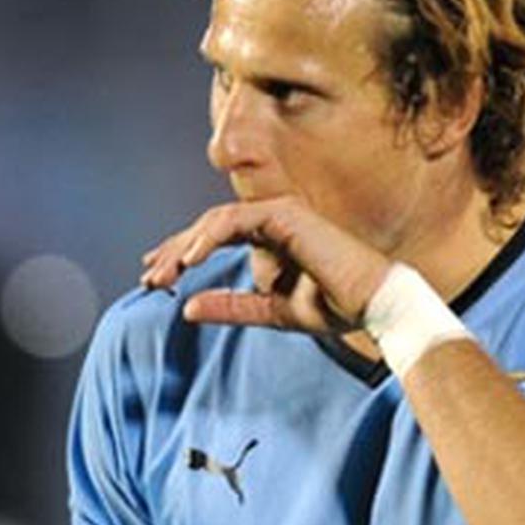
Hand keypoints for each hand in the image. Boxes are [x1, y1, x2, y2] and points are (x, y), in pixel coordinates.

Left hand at [140, 197, 391, 332]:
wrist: (375, 305)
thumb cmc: (335, 307)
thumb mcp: (270, 311)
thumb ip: (232, 307)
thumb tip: (186, 308)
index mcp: (271, 238)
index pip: (216, 238)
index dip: (183, 253)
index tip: (156, 274)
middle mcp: (273, 220)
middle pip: (209, 227)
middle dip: (176, 251)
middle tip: (148, 277)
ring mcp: (280, 213)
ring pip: (216, 221)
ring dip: (185, 247)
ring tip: (163, 274)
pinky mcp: (285, 214)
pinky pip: (235, 220)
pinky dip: (208, 238)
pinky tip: (189, 261)